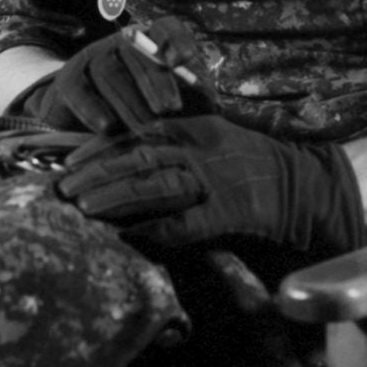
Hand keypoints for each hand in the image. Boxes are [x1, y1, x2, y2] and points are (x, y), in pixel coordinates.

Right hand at [12, 18, 215, 134]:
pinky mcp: (67, 80)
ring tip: (145, 128)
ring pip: (108, 72)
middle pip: (138, 53)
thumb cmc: (145, 113)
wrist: (88, 127)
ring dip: (129, 100)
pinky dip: (92, 108)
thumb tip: (211, 102)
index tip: (184, 60)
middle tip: (171, 109)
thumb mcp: (172, 105)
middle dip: (156, 81)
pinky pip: (78, 89)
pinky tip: (107, 127)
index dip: (176, 39)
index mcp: (152, 43)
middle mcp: (121, 43)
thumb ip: (192, 100)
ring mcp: (91, 58)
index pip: (166, 28)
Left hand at [53, 114, 365, 256]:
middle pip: (138, 155)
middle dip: (97, 172)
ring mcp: (215, 179)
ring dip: (116, 197)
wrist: (303, 186)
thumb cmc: (254, 163)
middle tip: (63, 188)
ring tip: (84, 209)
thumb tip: (130, 149)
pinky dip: (155, 230)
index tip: (70, 161)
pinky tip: (128, 238)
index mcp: (195, 128)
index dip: (100, 147)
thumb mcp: (215, 138)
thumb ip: (177, 140)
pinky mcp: (228, 211)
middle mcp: (201, 149)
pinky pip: (185, 223)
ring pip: (155, 183)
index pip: (137, 133)